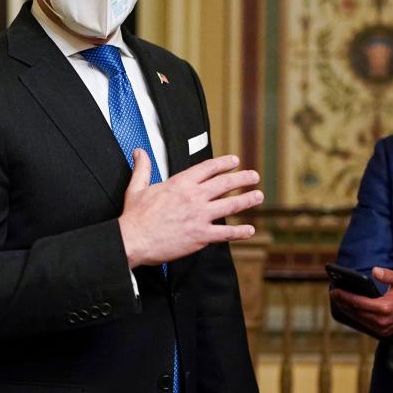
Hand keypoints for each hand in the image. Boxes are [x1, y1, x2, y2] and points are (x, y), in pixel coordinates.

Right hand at [118, 151, 262, 266]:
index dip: (224, 163)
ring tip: (258, 196)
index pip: (208, 168)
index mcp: (180, 183)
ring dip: (247, 200)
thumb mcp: (137, 188)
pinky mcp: (201, 235)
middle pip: (225, 183)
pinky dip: (240, 232)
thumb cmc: (135, 217)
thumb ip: (143, 168)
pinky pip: (225, 233)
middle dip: (242, 178)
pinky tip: (250, 230)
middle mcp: (194, 197)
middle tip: (254, 176)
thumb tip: (139, 152)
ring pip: (230, 205)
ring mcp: (200, 216)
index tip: (235, 161)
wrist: (134, 240)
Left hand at [330, 267, 392, 336]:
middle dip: (343, 303)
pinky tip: (351, 308)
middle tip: (334, 294)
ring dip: (348, 310)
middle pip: (356, 312)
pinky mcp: (384, 331)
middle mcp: (382, 320)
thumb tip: (375, 271)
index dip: (345, 297)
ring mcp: (383, 328)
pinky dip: (357, 316)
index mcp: (385, 307)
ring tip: (339, 300)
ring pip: (359, 319)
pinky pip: (366, 324)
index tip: (335, 291)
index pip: (359, 303)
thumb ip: (388, 275)